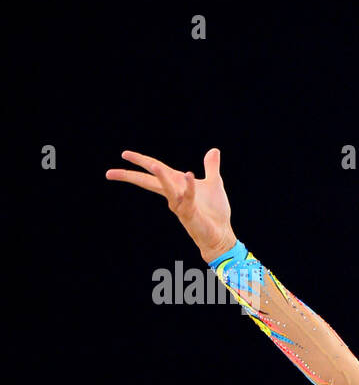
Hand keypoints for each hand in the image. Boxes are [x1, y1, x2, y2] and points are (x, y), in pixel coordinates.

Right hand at [106, 148, 236, 261]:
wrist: (221, 233)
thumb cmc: (215, 211)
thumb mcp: (214, 184)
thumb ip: (211, 167)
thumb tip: (214, 150)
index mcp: (177, 184)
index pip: (155, 169)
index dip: (141, 161)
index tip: (124, 154)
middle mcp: (174, 194)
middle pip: (149, 181)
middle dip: (131, 176)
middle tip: (110, 173)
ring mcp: (180, 204)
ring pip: (167, 189)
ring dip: (162, 177)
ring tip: (154, 165)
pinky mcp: (190, 213)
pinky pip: (188, 197)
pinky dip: (189, 187)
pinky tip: (189, 174)